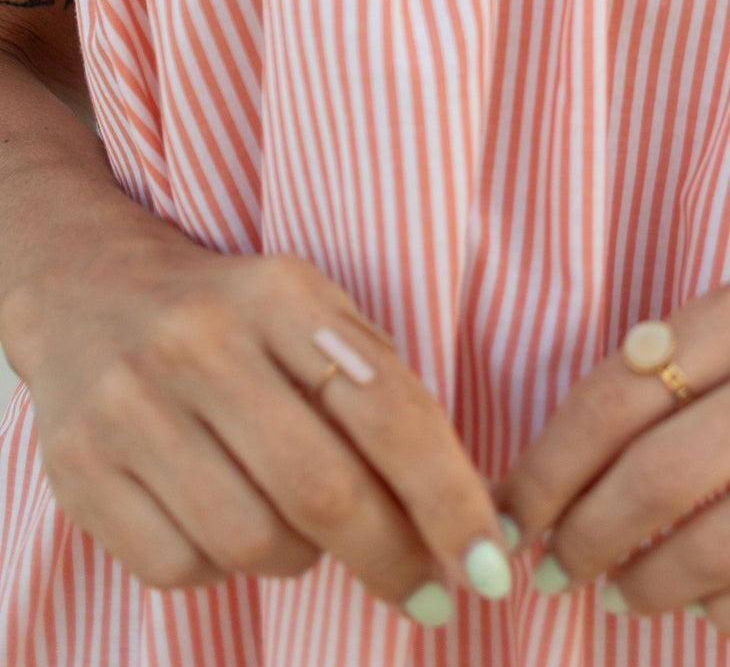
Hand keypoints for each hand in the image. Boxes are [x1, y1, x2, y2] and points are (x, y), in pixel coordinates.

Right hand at [3, 219, 513, 623]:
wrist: (90, 292)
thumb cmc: (236, 320)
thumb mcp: (311, 313)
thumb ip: (381, 389)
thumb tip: (467, 511)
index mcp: (278, 294)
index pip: (387, 406)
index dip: (448, 496)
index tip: (492, 561)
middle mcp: (200, 344)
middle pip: (324, 490)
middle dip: (393, 557)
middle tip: (431, 592)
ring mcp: (132, 407)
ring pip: (254, 542)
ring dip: (302, 559)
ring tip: (304, 529)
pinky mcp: (81, 470)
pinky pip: (181, 566)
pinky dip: (222, 568)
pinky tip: (226, 525)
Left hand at [497, 248, 729, 642]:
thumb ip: (651, 369)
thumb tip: (541, 472)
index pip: (617, 395)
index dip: (548, 467)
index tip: (512, 510)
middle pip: (659, 477)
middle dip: (584, 536)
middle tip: (554, 563)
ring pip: (717, 547)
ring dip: (643, 585)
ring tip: (616, 589)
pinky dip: (726, 617)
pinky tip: (701, 604)